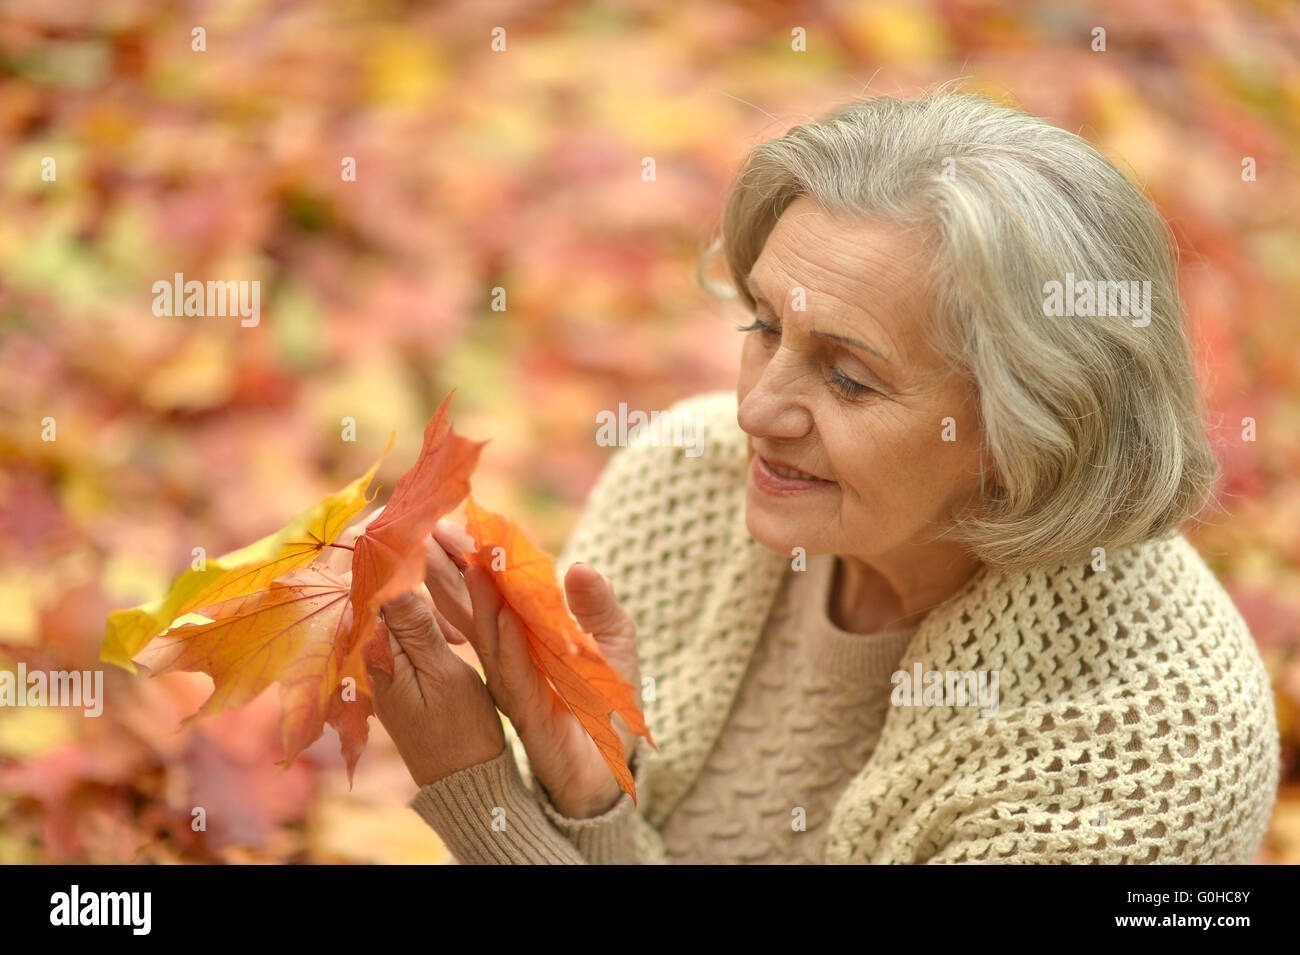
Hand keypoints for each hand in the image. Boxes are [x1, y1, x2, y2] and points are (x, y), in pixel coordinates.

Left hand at [368, 577, 505, 787]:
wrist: (463, 779)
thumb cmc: (460, 730)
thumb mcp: (444, 673)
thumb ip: (417, 628)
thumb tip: (394, 580)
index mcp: (374, 658)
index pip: (369, 593)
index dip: (395, 565)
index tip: (427, 549)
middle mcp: (366, 661)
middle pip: (379, 600)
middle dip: (415, 588)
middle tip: (454, 598)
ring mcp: (377, 670)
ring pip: (393, 615)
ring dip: (426, 611)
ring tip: (458, 635)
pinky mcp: (392, 677)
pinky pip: (400, 636)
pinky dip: (425, 629)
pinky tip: (452, 641)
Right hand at [424, 520, 642, 819]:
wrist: (615, 762)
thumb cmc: (608, 699)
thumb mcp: (612, 642)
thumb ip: (598, 606)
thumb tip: (578, 567)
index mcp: (522, 634)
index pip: (486, 590)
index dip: (466, 558)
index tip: (442, 522)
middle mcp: (508, 656)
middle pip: (472, 608)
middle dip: (449, 570)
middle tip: (426, 532)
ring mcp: (513, 683)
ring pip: (487, 636)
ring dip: (476, 599)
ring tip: (467, 561)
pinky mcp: (529, 711)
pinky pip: (515, 673)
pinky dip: (508, 643)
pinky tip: (502, 615)